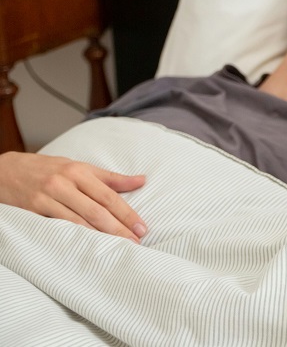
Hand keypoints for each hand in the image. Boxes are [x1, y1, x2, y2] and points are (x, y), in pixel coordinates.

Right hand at [0, 151, 146, 242]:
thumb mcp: (77, 167)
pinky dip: (75, 237)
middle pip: (97, 210)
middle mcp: (65, 182)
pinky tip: (88, 246)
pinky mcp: (33, 209)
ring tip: (117, 248)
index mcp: (79, 171)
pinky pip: (58, 226)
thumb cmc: (45, 169)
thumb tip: (141, 180)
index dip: (127, 214)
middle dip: (118, 229)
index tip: (142, 228)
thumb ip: (109, 178)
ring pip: (79, 220)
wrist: (3, 171)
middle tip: (135, 243)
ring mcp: (48, 196)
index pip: (109, 196)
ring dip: (100, 236)